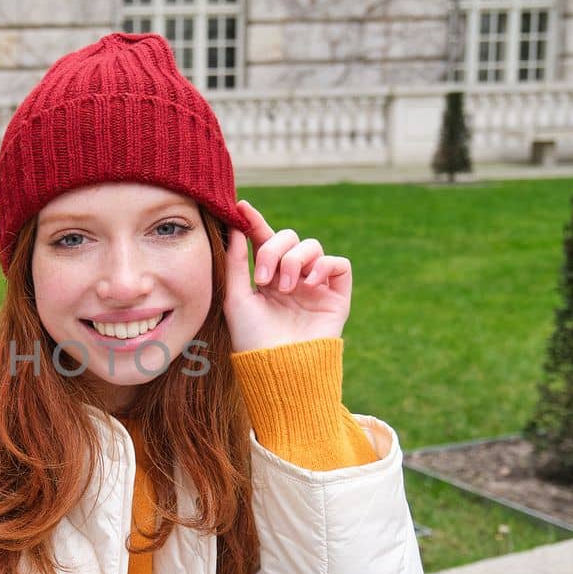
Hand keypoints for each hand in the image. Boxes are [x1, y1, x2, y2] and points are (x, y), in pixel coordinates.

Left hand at [223, 199, 351, 351]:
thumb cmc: (252, 338)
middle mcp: (292, 277)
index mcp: (267, 277)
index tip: (241, 207)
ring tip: (286, 287)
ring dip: (296, 260)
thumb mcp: (236, 298)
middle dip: (275, 249)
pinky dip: (324, 266)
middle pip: (289, 237)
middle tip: (264, 277)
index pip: (263, 240)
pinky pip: (338, 264)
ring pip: (313, 246)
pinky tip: (308, 285)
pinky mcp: (336, 296)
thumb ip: (236, 262)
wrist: (278, 367)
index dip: (255, 222)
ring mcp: (315, 285)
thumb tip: (234, 228)